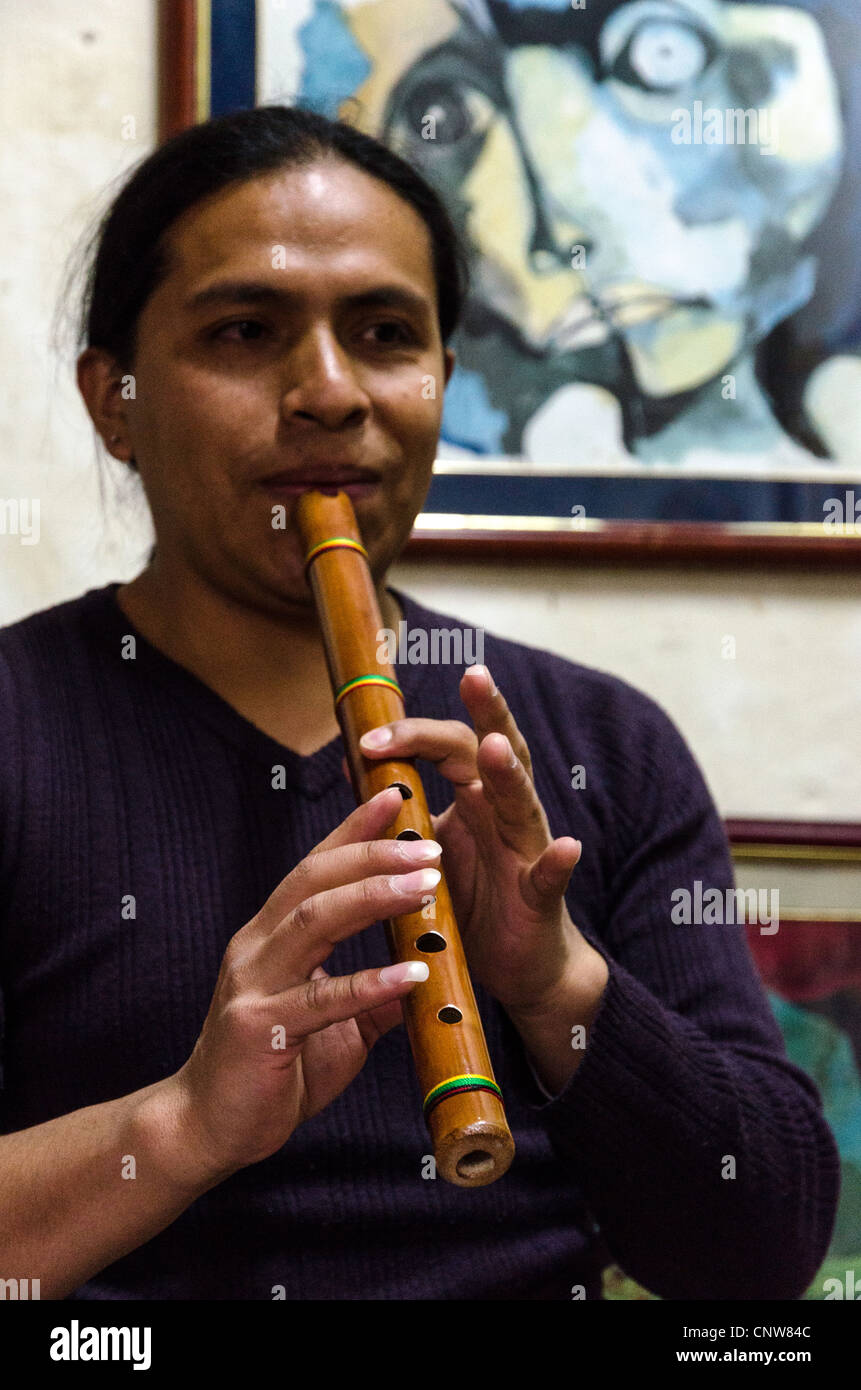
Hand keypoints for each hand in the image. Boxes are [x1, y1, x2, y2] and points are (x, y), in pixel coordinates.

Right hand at [164, 787, 440, 1180]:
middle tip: (428, 845)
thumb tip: (421, 974)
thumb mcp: (332, 1028)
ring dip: (373, 898)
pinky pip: (321, 999)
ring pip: (314, 921)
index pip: (315, 867)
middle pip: (315, 880)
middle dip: (373, 854)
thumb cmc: (269, 1072)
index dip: (355, 830)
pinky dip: (369, 982)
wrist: (206, 1128)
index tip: (396, 797)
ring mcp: (253, 984)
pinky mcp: (258, 1028)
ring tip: (426, 887)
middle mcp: (257, 947)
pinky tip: (410, 973)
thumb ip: (370, 999)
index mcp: (271, 937)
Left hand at [358, 665, 595, 1019]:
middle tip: (473, 675)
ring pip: (523, 804)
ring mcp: (528, 852)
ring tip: (498, 747)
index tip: (368, 739)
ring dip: (510, 775)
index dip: (413, 735)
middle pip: (499, 753)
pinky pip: (551, 877)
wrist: (520, 968)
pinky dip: (558, 861)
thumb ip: (402, 810)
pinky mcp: (541, 899)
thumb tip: (356, 763)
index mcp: (477, 799)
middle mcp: (506, 814)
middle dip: (488, 712)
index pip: (450, 746)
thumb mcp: (429, 851)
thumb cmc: (473, 904)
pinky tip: (567, 847)